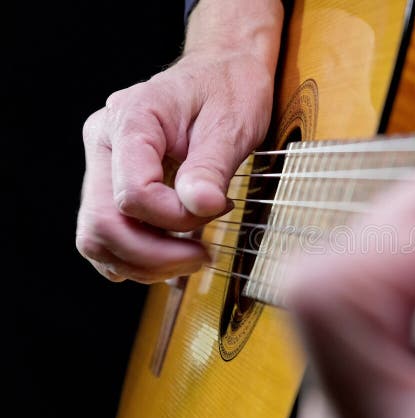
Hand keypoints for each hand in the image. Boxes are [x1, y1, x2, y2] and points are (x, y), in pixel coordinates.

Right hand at [76, 0, 282, 282]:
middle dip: (153, 256)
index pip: (132, 194)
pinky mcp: (112, 186)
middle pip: (101, 225)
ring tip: (192, 256)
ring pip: (97, 239)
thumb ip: (212, 166)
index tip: (219, 209)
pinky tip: (173, 254)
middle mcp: (104, 145)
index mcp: (129, 121)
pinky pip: (109, 236)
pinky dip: (137, 257)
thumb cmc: (229, 90)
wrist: (222, 72)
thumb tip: (199, 207)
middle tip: (202, 256)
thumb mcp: (232, 123)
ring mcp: (103, 167)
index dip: (174, 219)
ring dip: (144, 263)